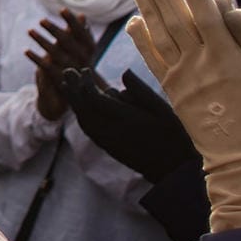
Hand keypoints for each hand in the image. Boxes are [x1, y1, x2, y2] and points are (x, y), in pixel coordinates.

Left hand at [26, 8, 95, 120]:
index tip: (62, 9)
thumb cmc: (82, 65)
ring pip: (55, 54)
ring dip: (42, 41)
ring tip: (30, 31)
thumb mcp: (84, 50)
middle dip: (54, 30)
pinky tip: (26, 50)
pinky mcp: (60, 79)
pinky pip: (47, 68)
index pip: (81, 33)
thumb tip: (82, 15)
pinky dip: (36, 58)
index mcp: (89, 50)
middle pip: (67, 42)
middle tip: (41, 20)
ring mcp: (71, 69)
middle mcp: (82, 59)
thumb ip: (82, 33)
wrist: (84, 94)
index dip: (72, 21)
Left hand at [60, 68, 196, 183]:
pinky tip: (79, 107)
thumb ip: (142, 91)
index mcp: (125, 120)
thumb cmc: (172, 136)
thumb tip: (124, 72)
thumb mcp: (163, 110)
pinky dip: (81, 115)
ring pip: (84, 120)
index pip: (94, 99)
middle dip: (73, 89)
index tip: (85, 70)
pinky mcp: (109, 148)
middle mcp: (112, 131)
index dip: (85, 83)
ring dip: (74, 102)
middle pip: (83, 108)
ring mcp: (108, 142)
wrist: (172, 170)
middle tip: (67, 72)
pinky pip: (89, 129)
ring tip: (67, 85)